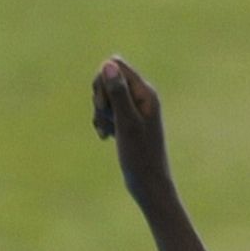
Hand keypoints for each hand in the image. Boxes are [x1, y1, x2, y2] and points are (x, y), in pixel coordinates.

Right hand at [92, 56, 171, 203]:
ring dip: (100, 113)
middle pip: (108, 78)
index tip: (104, 104)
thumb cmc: (141, 157)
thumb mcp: (127, 123)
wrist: (149, 186)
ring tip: (106, 132)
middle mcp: (142, 97)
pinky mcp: (128, 122)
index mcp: (146, 93)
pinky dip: (103, 122)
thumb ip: (119, 94)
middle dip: (100, 97)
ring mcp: (135, 110)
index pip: (115, 65)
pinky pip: (108, 112)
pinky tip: (105, 138)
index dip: (103, 80)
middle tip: (106, 118)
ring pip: (106, 96)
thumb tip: (108, 64)